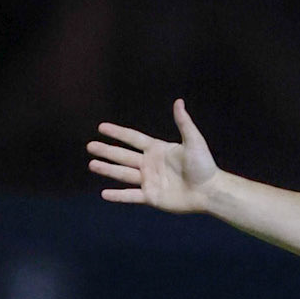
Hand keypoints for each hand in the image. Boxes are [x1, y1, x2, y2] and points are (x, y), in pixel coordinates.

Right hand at [87, 99, 218, 211]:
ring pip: (123, 174)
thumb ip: (183, 122)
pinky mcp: (151, 197)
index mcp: (158, 149)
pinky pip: (131, 196)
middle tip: (90, 146)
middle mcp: (150, 164)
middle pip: (123, 155)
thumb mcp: (193, 141)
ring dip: (107, 169)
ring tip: (91, 164)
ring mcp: (149, 181)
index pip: (133, 138)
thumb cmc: (204, 165)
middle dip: (106, 150)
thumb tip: (179, 101)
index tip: (101, 127)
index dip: (117, 133)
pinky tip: (104, 194)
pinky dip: (117, 195)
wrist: (210, 191)